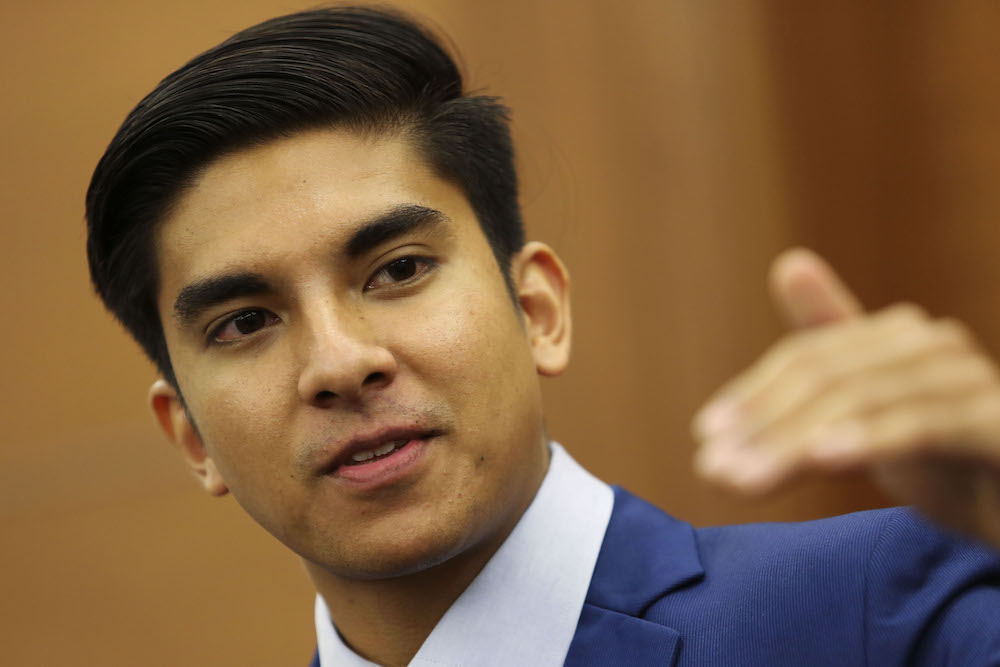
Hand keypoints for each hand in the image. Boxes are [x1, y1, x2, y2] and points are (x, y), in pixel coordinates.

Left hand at [692, 248, 999, 549]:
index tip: (704, 436)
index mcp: (896, 337)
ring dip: (794, 443)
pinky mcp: (999, 421)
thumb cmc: (946, 459)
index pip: (807, 358)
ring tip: (742, 481)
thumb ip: (827, 355)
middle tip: (713, 469)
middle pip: (827, 376)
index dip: (753, 396)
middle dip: (764, 425)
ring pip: (863, 400)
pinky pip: (925, 424)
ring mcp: (970, 379)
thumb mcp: (872, 412)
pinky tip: (820, 458)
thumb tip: (789, 263)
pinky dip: (870, 438)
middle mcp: (933, 346)